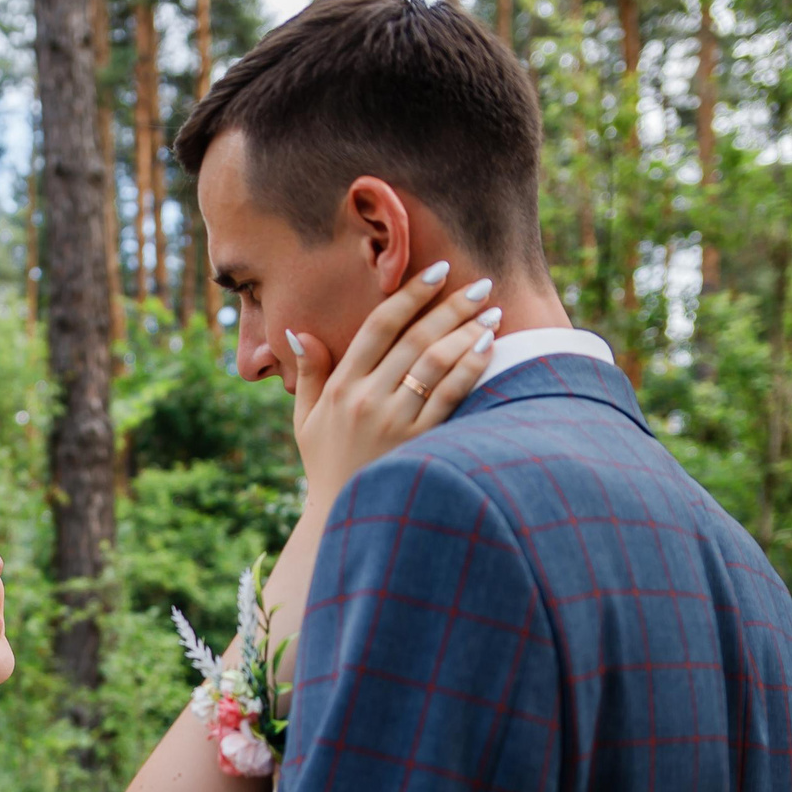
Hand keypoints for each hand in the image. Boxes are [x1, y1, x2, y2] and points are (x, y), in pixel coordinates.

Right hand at [287, 262, 500, 503]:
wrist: (344, 521)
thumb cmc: (327, 467)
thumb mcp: (305, 420)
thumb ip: (309, 375)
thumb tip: (299, 332)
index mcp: (340, 387)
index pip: (378, 326)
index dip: (410, 295)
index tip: (437, 270)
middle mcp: (367, 399)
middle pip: (415, 338)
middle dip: (451, 306)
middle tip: (480, 283)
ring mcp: (394, 421)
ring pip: (436, 362)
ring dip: (467, 331)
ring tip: (492, 312)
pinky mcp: (420, 442)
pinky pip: (451, 396)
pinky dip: (471, 367)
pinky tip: (489, 347)